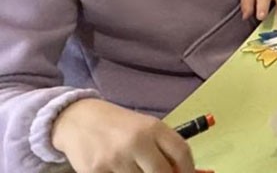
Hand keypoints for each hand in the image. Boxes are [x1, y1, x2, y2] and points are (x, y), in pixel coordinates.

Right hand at [52, 98, 195, 172]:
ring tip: (135, 168)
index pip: (182, 152)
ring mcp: (115, 158)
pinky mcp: (96, 172)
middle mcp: (136, 142)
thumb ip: (163, 148)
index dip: (188, 169)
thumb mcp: (145, 128)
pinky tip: (118, 170)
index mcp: (153, 128)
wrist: (78, 119)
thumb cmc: (118, 125)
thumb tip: (180, 171)